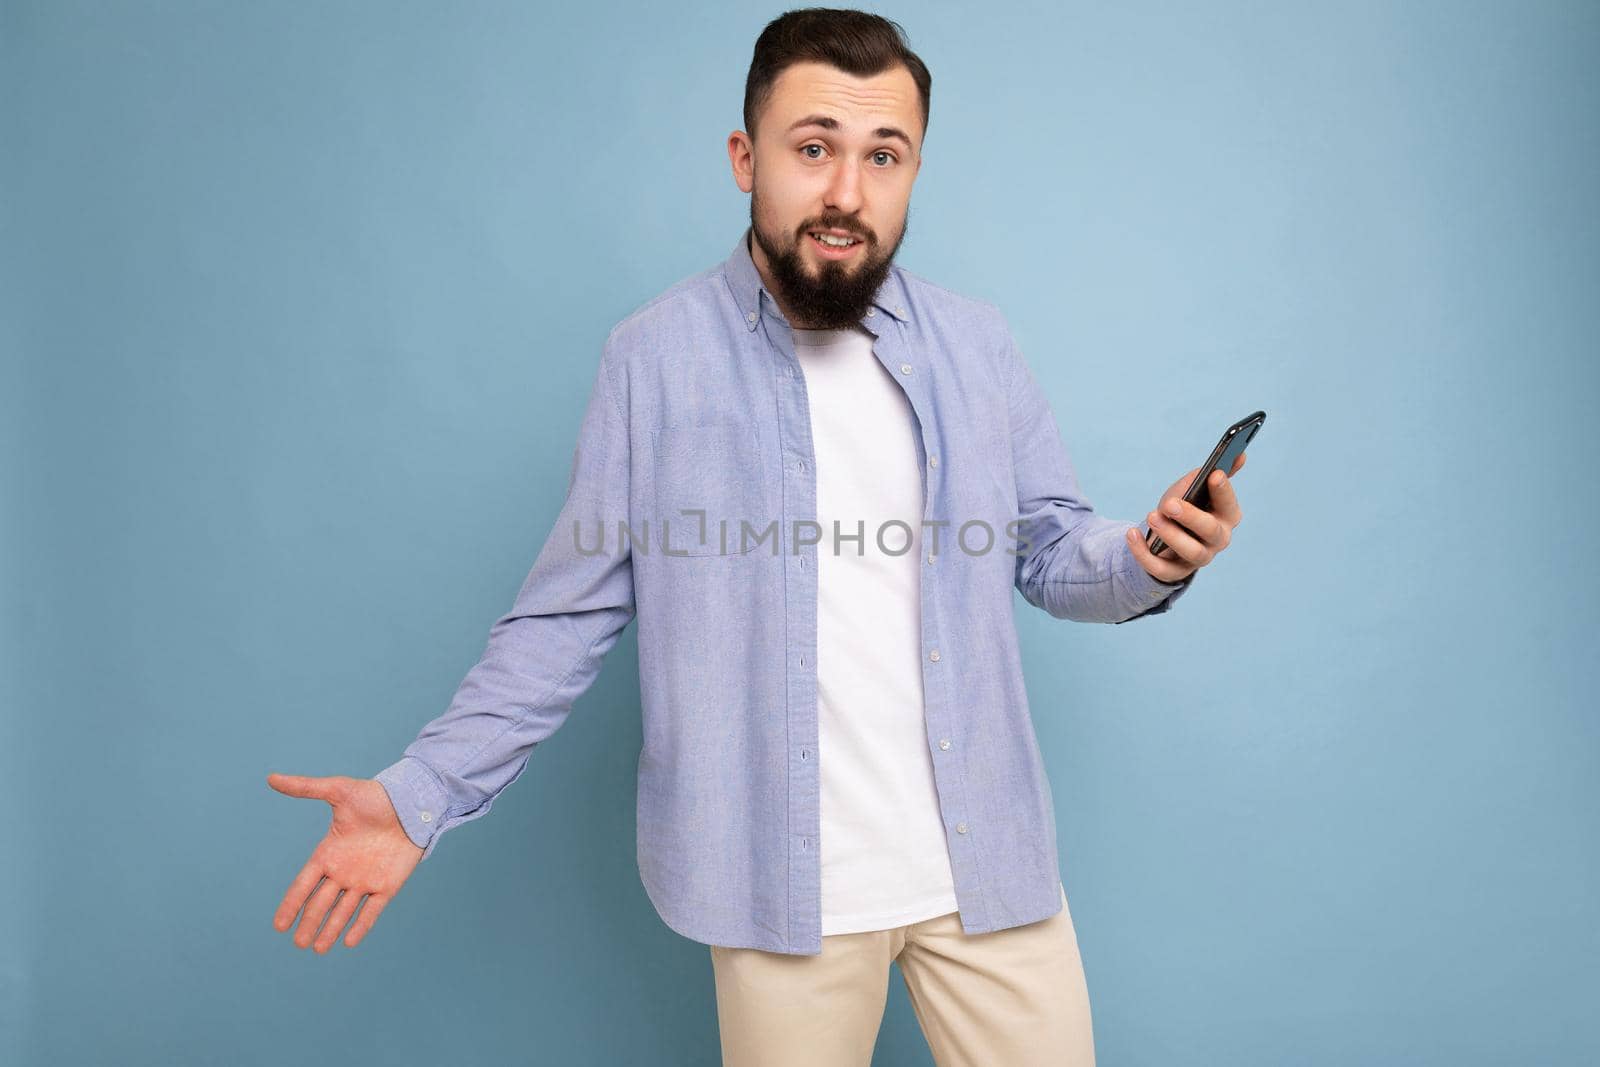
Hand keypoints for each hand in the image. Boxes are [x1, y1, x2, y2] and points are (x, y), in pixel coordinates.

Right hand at [267, 773, 423, 953]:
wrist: (411, 802)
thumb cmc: (374, 796)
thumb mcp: (338, 790)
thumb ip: (305, 788)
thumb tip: (271, 778)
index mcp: (327, 853)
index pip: (303, 885)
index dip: (291, 905)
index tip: (278, 925)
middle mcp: (343, 871)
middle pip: (321, 903)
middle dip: (309, 923)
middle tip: (299, 943)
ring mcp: (365, 881)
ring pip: (343, 911)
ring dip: (330, 929)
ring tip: (317, 948)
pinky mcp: (387, 886)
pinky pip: (371, 911)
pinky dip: (360, 926)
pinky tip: (348, 942)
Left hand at [1125, 451, 1245, 582]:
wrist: (1164, 537)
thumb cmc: (1183, 507)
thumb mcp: (1193, 488)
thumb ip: (1211, 473)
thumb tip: (1240, 454)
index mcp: (1227, 517)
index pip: (1229, 505)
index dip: (1223, 491)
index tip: (1214, 474)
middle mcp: (1218, 540)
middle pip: (1210, 530)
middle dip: (1191, 516)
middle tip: (1169, 503)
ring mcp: (1198, 558)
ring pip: (1190, 551)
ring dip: (1170, 534)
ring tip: (1151, 516)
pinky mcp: (1175, 572)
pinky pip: (1161, 568)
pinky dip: (1144, 553)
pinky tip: (1131, 534)